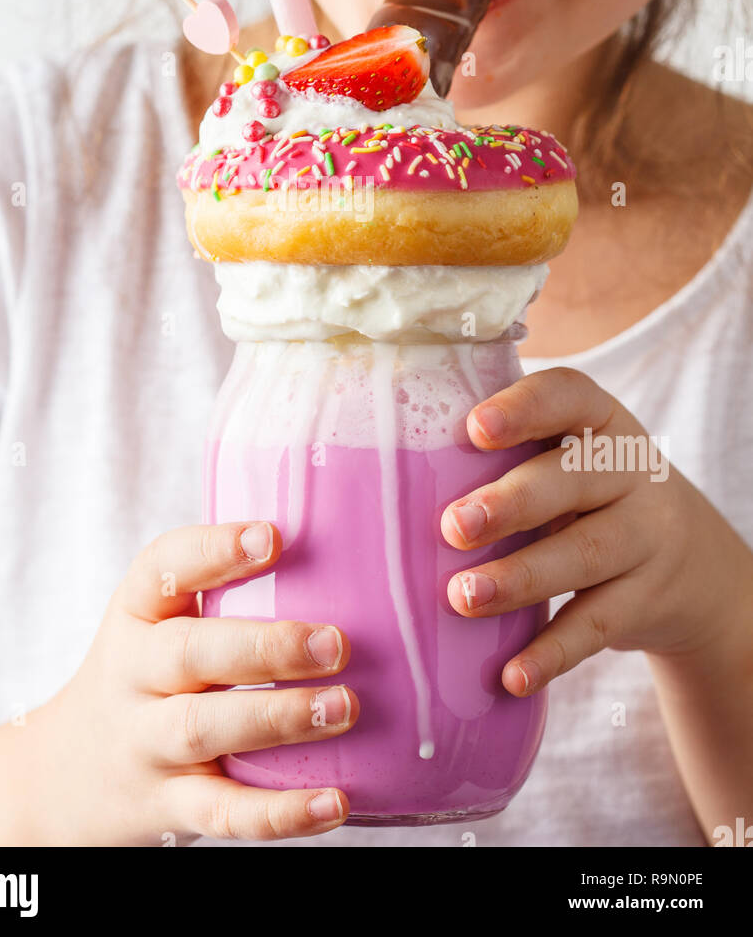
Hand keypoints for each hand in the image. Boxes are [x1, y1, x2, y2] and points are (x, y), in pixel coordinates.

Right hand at [25, 521, 357, 844]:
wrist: (62, 779)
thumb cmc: (144, 679)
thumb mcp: (157, 625)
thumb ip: (223, 592)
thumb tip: (341, 554)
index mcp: (136, 615)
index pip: (163, 569)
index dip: (215, 550)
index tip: (272, 536)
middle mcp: (133, 676)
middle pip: (187, 654)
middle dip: (264, 647)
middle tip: (335, 643)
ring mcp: (145, 744)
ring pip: (202, 729)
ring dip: (278, 717)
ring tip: (345, 706)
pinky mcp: (168, 806)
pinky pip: (223, 813)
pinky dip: (279, 812)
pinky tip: (334, 803)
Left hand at [441, 367, 742, 696]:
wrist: (687, 558)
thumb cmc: (584, 492)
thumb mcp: (564, 456)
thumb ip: (503, 452)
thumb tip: (384, 465)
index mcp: (599, 420)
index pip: (568, 396)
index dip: (524, 408)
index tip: (474, 427)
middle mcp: (631, 471)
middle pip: (573, 480)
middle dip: (511, 503)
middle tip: (452, 526)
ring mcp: (647, 537)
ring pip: (584, 555)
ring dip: (520, 578)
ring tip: (463, 597)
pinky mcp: (647, 599)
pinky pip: (598, 625)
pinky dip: (553, 653)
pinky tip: (511, 675)